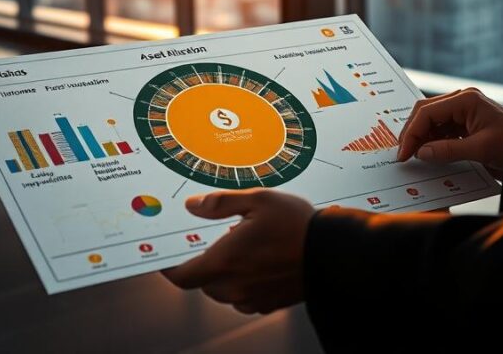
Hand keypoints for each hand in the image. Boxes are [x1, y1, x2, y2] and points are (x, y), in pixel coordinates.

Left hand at [162, 189, 314, 313]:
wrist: (336, 253)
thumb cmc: (298, 226)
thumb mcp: (258, 200)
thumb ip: (220, 203)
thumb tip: (194, 206)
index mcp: (226, 261)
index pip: (183, 276)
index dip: (170, 267)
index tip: (166, 256)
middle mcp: (237, 285)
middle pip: (204, 284)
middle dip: (204, 265)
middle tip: (213, 241)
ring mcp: (255, 297)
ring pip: (225, 292)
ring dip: (225, 275)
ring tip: (241, 249)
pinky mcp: (272, 302)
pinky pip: (246, 298)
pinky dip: (245, 283)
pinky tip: (259, 262)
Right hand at [396, 88, 502, 177]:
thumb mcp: (481, 149)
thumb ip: (448, 150)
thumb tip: (421, 152)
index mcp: (466, 99)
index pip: (428, 112)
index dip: (412, 132)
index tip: (404, 152)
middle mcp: (463, 101)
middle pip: (426, 113)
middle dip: (413, 133)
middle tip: (403, 153)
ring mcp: (464, 111)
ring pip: (432, 122)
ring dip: (422, 138)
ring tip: (413, 155)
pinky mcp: (467, 124)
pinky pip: (442, 130)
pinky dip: (433, 142)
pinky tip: (428, 154)